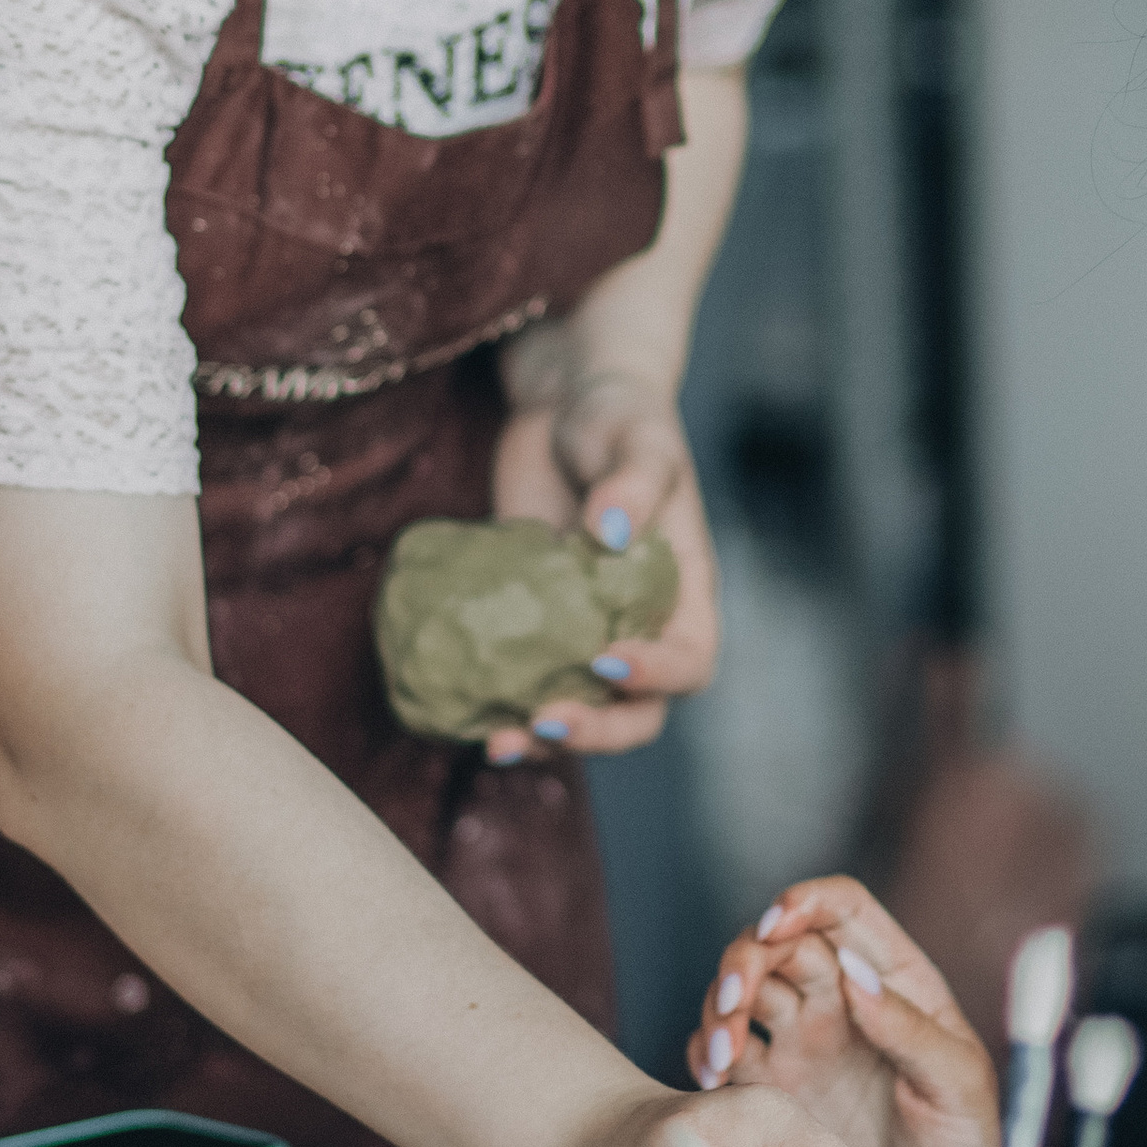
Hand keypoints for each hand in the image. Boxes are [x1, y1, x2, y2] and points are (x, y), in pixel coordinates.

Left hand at [484, 376, 720, 761]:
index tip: (606, 659)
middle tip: (542, 720)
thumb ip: (633, 480)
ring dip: (539, 737)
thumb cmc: (616, 415)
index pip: (690, 660)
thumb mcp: (635, 436)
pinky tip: (456, 711)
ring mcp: (580, 633)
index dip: (658, 676)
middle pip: (637, 714)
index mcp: (683, 593)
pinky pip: (518, 683)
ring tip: (494, 741)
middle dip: (594, 731)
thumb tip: (611, 532)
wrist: (562, 405)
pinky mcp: (527, 627)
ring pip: (576, 711)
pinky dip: (492, 705)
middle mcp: (639, 627)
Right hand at [687, 878, 1001, 1146]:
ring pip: (744, 992)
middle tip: (734, 1001)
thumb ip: (910, 1030)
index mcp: (896, 982)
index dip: (806, 902)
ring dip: (720, 1005)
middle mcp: (843, 1000)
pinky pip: (723, 1051)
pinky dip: (705, 1051)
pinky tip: (713, 1079)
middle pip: (778, 944)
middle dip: (746, 959)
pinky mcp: (772, 1091)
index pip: (844, 910)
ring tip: (720, 1052)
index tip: (779, 923)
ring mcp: (802, 1043)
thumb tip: (857, 972)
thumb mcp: (957, 1089)